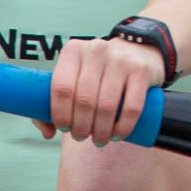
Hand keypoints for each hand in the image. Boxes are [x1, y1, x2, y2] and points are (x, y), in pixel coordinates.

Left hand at [44, 34, 164, 144]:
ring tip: (99, 140)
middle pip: (84, 99)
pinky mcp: (142, 70)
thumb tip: (48, 132)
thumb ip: (53, 103)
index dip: (61, 114)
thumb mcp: (74, 77)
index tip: (64, 128)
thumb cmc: (97, 73)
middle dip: (81, 126)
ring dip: (101, 131)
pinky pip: (132, 107)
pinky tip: (118, 135)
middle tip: (81, 137)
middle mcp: (96, 50)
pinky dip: (123, 127)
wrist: (137, 52)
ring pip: (107, 105)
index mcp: (73, 51)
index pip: (61, 87)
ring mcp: (121, 59)